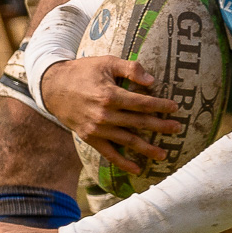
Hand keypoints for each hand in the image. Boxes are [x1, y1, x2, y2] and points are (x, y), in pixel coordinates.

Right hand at [40, 57, 182, 173]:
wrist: (54, 87)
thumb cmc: (84, 71)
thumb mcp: (107, 62)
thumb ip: (131, 68)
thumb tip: (152, 80)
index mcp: (110, 95)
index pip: (142, 103)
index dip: (160, 105)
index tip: (175, 107)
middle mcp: (105, 115)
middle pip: (139, 123)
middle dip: (160, 126)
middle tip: (178, 129)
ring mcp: (97, 129)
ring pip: (128, 141)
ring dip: (147, 149)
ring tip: (164, 154)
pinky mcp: (90, 138)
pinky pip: (109, 153)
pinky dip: (123, 163)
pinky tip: (137, 170)